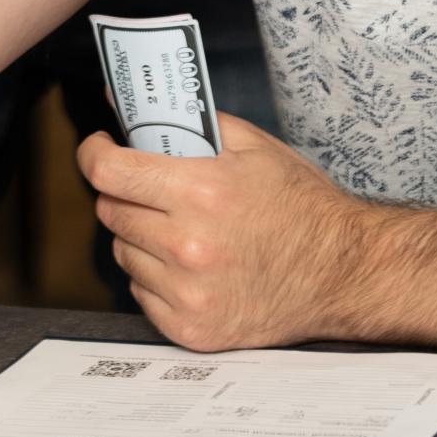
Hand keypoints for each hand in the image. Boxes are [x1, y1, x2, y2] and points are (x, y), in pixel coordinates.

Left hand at [79, 112, 368, 347]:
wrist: (341, 273)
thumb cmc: (299, 205)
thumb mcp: (252, 146)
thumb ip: (187, 123)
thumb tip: (128, 107)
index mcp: (201, 191)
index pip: (109, 172)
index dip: (94, 153)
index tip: (99, 148)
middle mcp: (189, 245)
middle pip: (111, 212)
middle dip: (125, 194)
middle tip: (152, 190)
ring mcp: (188, 293)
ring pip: (123, 253)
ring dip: (141, 238)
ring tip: (183, 231)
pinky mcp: (190, 329)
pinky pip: (141, 294)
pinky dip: (157, 278)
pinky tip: (192, 267)